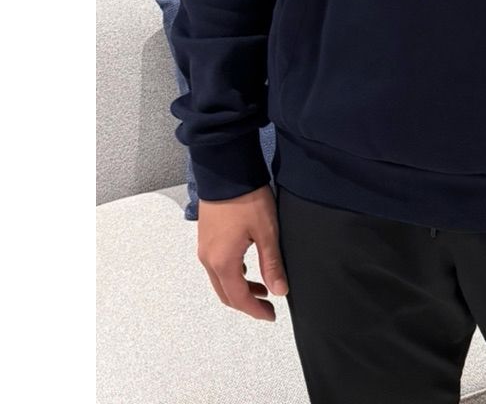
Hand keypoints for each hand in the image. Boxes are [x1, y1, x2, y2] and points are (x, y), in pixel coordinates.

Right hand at [196, 184, 288, 320]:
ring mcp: (204, 248)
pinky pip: (217, 265)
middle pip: (225, 293)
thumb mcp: (266, 232)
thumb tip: (280, 291)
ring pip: (220, 279)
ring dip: (239, 287)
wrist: (225, 170)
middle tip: (268, 306)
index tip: (271, 316)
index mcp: (223, 262)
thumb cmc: (247, 199)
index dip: (255, 311)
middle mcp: (208, 259)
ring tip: (263, 285)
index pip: (238, 298)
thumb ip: (272, 264)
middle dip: (246, 303)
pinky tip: (248, 266)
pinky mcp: (205, 236)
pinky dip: (232, 273)